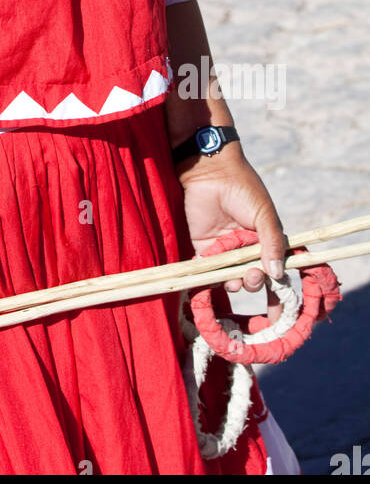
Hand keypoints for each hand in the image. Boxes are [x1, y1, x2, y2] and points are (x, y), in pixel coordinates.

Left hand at [178, 150, 286, 300]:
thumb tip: (277, 274)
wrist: (210, 170)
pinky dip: (209, 278)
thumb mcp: (264, 214)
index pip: (275, 270)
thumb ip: (272, 243)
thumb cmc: (243, 188)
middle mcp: (246, 249)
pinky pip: (207, 270)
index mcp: (265, 241)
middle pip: (253, 277)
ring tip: (235, 276)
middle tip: (251, 275)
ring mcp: (225, 249)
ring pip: (230, 277)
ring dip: (234, 282)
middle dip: (254, 281)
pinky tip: (211, 279)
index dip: (278, 291)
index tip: (279, 313)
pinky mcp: (203, 247)